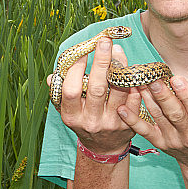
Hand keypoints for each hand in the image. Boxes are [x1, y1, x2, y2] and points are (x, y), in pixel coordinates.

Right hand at [47, 37, 141, 154]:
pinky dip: (134, 84)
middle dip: (101, 62)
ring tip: (118, 51)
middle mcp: (90, 121)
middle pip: (96, 88)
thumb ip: (62, 92)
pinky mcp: (128, 125)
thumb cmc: (83, 119)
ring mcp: (110, 123)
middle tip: (104, 42)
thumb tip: (53, 76)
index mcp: (71, 115)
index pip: (71, 89)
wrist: (103, 147)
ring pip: (118, 92)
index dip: (76, 69)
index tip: (82, 50)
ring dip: (120, 68)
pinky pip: (134, 100)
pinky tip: (131, 70)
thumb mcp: (69, 109)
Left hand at [117, 62, 187, 177]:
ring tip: (138, 82)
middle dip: (164, 96)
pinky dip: (132, 120)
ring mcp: (174, 140)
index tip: (177, 78)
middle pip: (176, 115)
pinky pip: (144, 131)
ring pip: (158, 118)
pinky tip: (122, 108)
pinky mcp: (160, 143)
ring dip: (146, 99)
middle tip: (153, 79)